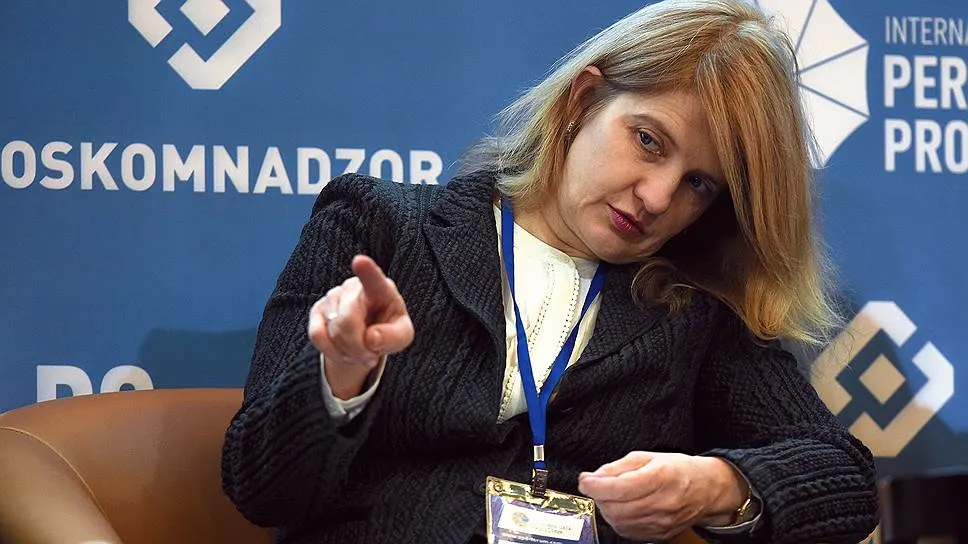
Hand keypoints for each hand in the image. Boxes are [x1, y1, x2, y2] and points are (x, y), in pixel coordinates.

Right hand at [308, 255, 413, 398]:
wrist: (367, 335)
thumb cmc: (388, 329)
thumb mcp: (401, 336)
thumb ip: (394, 338)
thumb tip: (371, 338)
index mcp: (380, 288)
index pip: (372, 278)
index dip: (366, 270)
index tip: (359, 261)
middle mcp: (353, 287)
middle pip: (347, 321)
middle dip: (358, 347)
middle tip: (370, 357)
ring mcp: (332, 296)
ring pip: (332, 332)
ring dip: (347, 352)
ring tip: (360, 352)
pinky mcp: (316, 311)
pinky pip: (317, 336)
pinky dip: (332, 352)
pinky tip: (344, 352)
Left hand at [577, 452, 746, 540]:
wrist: (706, 489)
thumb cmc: (678, 469)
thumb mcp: (647, 457)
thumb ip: (617, 467)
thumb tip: (593, 477)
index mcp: (660, 477)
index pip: (619, 487)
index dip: (595, 486)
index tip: (584, 480)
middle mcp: (662, 502)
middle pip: (617, 508)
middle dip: (599, 497)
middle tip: (597, 486)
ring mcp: (662, 522)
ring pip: (620, 522)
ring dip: (607, 509)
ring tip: (610, 496)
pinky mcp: (660, 534)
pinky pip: (628, 532)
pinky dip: (618, 521)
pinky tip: (622, 508)